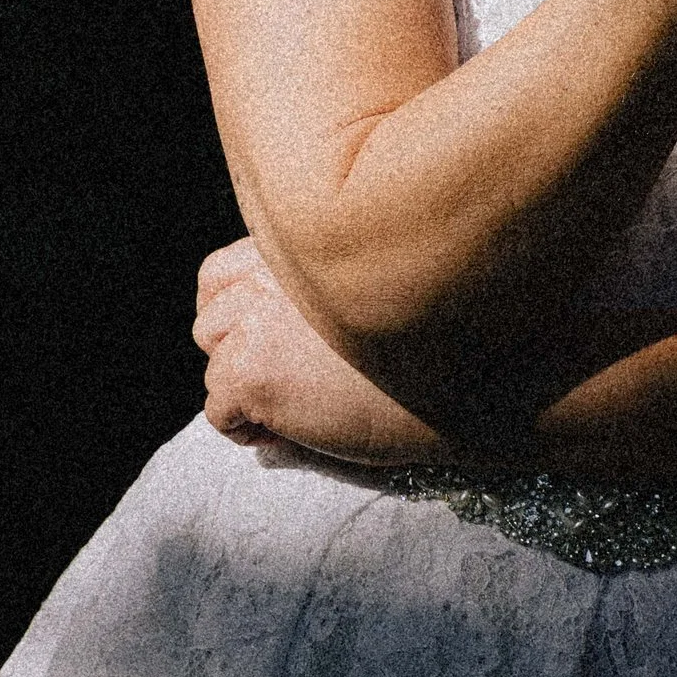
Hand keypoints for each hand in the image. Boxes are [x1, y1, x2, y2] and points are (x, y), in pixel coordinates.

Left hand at [193, 239, 441, 464]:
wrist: (467, 385)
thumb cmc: (436, 343)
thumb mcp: (371, 298)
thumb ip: (315, 300)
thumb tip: (265, 346)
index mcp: (299, 246)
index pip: (218, 274)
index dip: (235, 314)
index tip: (268, 344)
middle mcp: (271, 273)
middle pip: (208, 323)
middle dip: (236, 356)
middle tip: (285, 382)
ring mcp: (257, 322)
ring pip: (213, 368)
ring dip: (244, 392)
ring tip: (298, 408)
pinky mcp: (253, 372)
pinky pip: (218, 412)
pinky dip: (247, 430)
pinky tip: (297, 430)